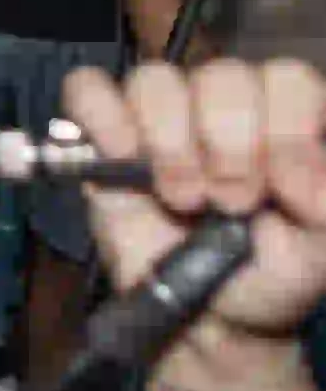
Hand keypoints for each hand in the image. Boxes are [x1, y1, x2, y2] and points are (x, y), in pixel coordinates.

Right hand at [67, 61, 325, 354]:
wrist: (212, 315)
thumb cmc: (271, 271)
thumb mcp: (321, 248)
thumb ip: (325, 203)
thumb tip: (307, 186)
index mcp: (282, 120)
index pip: (288, 80)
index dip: (290, 129)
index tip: (290, 191)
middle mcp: (221, 107)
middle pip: (223, 75)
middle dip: (231, 143)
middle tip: (232, 201)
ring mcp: (159, 116)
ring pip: (155, 80)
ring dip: (171, 141)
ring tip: (182, 197)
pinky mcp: (100, 134)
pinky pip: (87, 89)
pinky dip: (104, 118)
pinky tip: (121, 157)